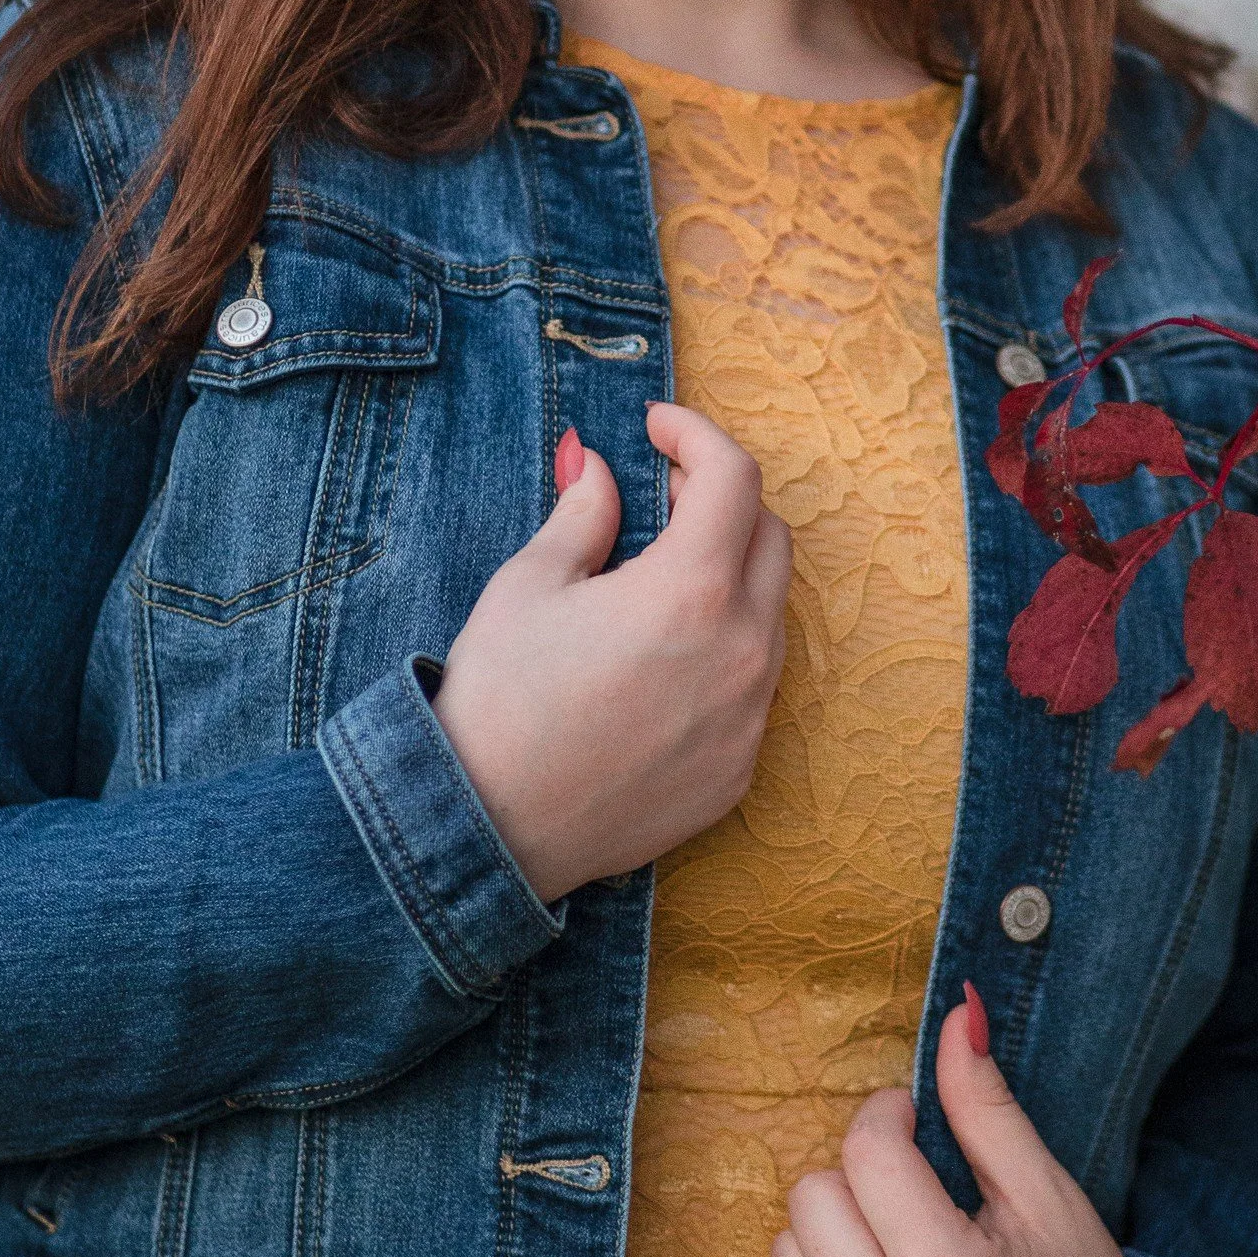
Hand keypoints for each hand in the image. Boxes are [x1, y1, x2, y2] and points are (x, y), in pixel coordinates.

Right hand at [432, 405, 790, 903]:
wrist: (487, 829)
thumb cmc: (499, 701)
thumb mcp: (531, 584)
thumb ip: (585, 513)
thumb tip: (599, 465)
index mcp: (691, 591)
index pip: (733, 478)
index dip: (695, 434)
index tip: (656, 426)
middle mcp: (742, 652)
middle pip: (770, 538)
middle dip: (722, 499)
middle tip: (660, 496)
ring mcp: (749, 718)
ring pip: (770, 614)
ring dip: (729, 576)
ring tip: (656, 579)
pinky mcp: (740, 771)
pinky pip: (754, 687)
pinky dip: (722, 651)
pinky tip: (660, 660)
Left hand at [756, 996, 1193, 1256]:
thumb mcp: (1049, 1196)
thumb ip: (987, 1104)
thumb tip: (956, 1009)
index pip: (865, 1150)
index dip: (890, 1116)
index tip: (919, 1126)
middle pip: (810, 1197)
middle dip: (859, 1177)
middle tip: (915, 1195)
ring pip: (784, 1256)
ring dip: (832, 1236)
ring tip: (896, 1249)